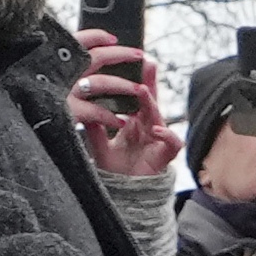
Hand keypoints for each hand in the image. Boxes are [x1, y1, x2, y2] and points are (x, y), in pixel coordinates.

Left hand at [70, 33, 174, 183]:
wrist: (124, 193)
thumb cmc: (115, 169)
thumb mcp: (99, 146)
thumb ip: (94, 128)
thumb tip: (82, 109)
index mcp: (134, 122)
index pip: (137, 97)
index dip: (138, 80)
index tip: (134, 63)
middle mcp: (148, 127)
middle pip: (151, 100)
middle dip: (150, 81)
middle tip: (147, 62)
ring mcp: (157, 140)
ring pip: (159, 116)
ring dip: (152, 104)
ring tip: (143, 91)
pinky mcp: (165, 154)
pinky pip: (172, 142)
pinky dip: (166, 135)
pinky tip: (155, 129)